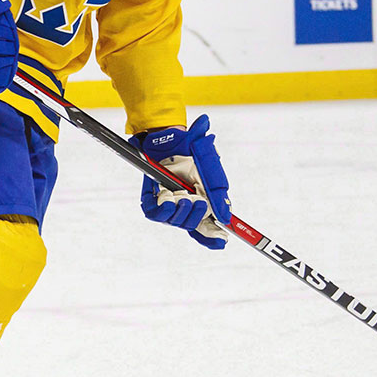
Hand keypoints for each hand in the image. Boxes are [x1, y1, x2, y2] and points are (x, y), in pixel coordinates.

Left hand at [130, 115, 231, 248]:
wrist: (170, 134)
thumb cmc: (192, 149)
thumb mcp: (209, 167)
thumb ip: (218, 191)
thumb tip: (225, 217)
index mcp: (202, 200)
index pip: (206, 227)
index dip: (212, 238)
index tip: (220, 242)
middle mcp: (184, 205)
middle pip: (191, 226)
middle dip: (195, 216)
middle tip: (198, 201)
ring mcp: (168, 202)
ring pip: (174, 221)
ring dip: (180, 211)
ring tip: (182, 196)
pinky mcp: (151, 198)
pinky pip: (155, 214)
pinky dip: (162, 209)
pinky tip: (167, 198)